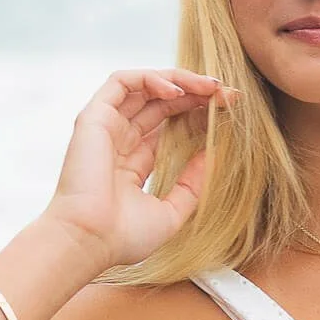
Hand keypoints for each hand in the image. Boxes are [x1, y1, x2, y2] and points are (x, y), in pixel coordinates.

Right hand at [46, 68, 240, 267]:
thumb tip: (213, 155)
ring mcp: (106, 126)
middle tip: (228, 94)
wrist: (89, 241)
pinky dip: (151, 78)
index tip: (230, 110)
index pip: (169, 125)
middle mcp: (119, 139)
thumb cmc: (122, 237)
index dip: (198, 113)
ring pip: (145, 86)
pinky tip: (179, 92)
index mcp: (133, 161)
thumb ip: (191, 185)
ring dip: (180, 80)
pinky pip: (122, 82)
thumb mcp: (171, 212)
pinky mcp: (94, 117)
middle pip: (162, 103)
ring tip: (210, 87)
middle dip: (197, 93)